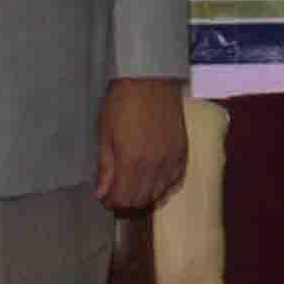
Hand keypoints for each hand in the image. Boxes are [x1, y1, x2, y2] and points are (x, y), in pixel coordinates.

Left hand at [96, 77, 191, 213]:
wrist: (150, 81)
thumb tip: (101, 194)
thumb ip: (104, 167)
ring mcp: (172, 160)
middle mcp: (155, 166)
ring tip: (133, 185)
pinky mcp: (183, 153)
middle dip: (125, 201)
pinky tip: (153, 180)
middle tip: (116, 191)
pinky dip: (163, 187)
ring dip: (144, 196)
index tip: (104, 196)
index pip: (122, 199)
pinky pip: (175, 182)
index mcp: (132, 162)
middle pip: (141, 201)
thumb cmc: (123, 103)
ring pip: (159, 195)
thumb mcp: (105, 134)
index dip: (111, 202)